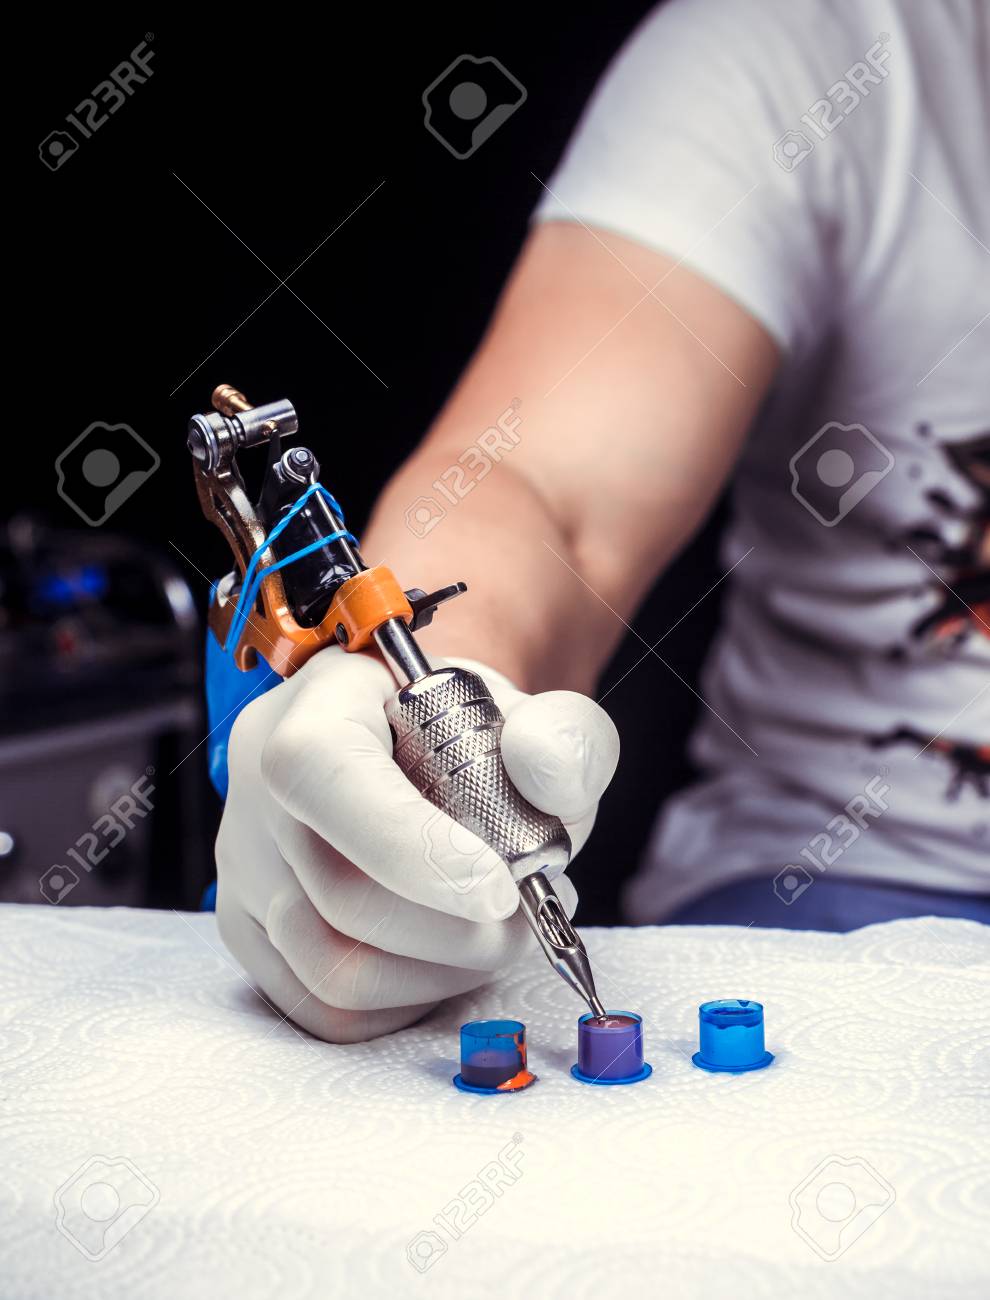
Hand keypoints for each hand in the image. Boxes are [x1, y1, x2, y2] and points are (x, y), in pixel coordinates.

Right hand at [215, 647, 618, 1041]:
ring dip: (441, 973)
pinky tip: (448, 960)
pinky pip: (325, 1008)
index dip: (408, 844)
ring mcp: (246, 868)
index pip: (323, 771)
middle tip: (528, 915)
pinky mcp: (252, 933)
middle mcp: (260, 788)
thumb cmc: (465, 735)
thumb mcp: (527, 715)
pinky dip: (404, 1004)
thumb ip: (559, 736)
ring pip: (331, 968)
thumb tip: (546, 771)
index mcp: (318, 707)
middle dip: (458, 929)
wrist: (415, 753)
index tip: (499, 888)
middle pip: (340, 894)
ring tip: (496, 933)